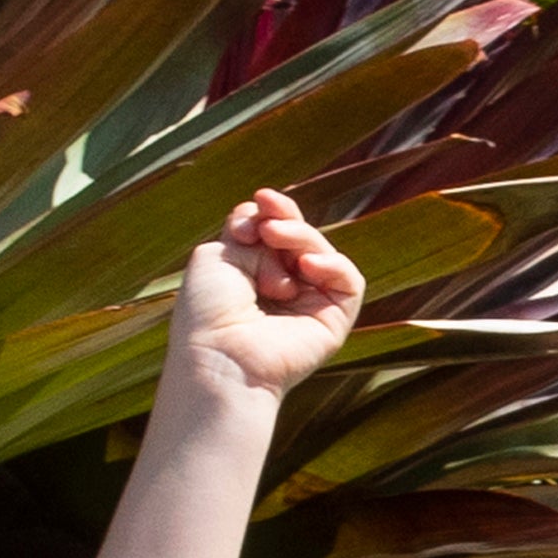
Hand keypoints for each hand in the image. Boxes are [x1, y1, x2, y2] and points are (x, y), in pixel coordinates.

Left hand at [170, 189, 363, 405]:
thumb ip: (247, 228)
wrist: (220, 356)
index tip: (259, 201)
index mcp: (256, 274)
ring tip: (275, 237)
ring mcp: (310, 306)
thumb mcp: (219, 253)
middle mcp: (285, 290)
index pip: (276, 228)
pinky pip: (349, 282)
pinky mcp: (333, 323)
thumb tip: (273, 223)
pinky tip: (307, 266)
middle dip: (286, 218)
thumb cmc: (208, 312)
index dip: (272, 209)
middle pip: (301, 236)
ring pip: (322, 253)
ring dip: (301, 236)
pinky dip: (332, 264)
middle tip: (267, 225)